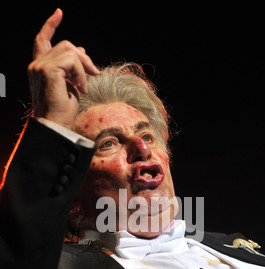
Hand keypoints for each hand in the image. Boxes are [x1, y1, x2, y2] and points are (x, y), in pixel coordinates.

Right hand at [27, 9, 98, 128]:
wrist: (55, 125)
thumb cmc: (62, 111)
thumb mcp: (70, 84)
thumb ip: (72, 67)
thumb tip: (82, 50)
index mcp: (39, 67)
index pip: (42, 40)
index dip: (50, 25)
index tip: (59, 13)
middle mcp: (36, 64)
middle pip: (66, 45)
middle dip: (84, 58)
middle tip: (94, 73)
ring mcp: (40, 66)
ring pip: (71, 51)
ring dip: (84, 68)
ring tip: (84, 86)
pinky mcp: (48, 70)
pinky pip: (73, 61)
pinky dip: (81, 74)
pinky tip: (81, 88)